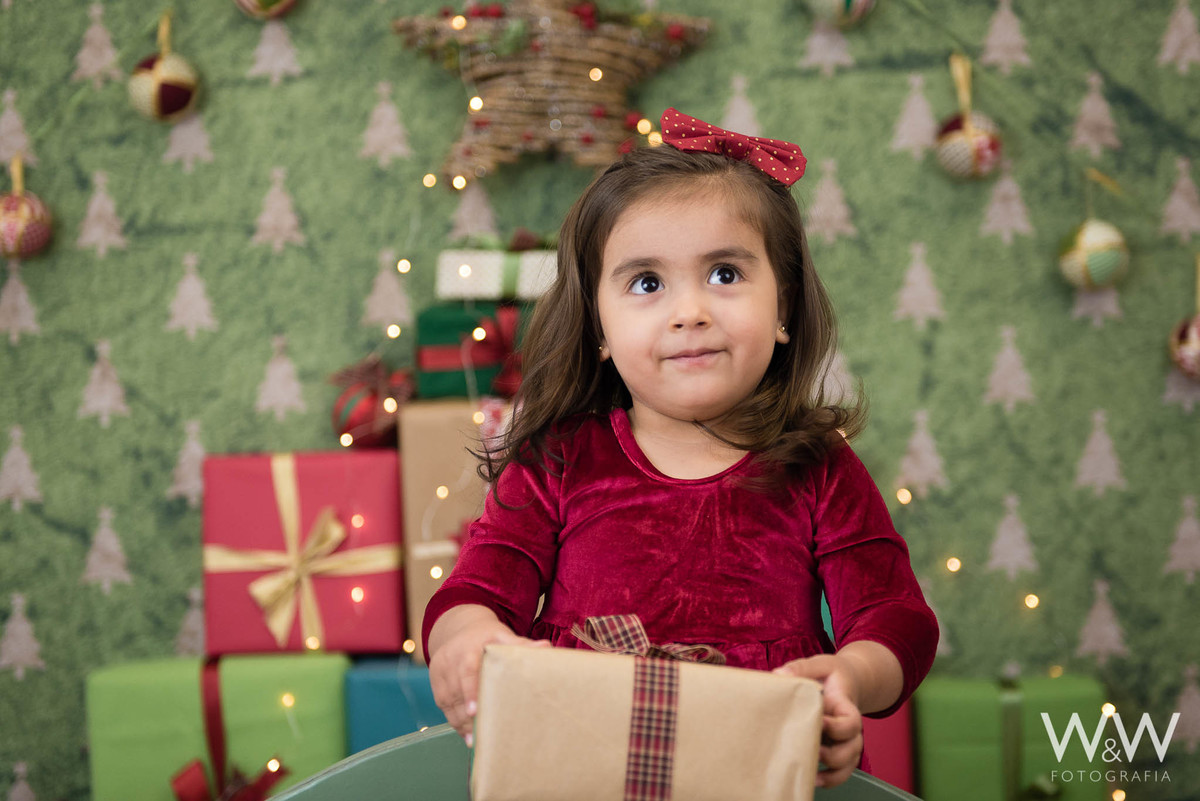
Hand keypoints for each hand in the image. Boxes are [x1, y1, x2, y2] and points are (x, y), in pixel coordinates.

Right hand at [426, 606, 550, 744]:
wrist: (460, 630)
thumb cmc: (487, 636)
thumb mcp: (502, 636)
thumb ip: (521, 644)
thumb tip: (546, 648)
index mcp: (467, 649)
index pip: (466, 672)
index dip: (469, 692)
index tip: (474, 711)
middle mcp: (450, 662)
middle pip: (457, 693)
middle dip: (467, 716)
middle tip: (480, 735)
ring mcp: (440, 674)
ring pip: (449, 703)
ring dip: (461, 722)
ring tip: (475, 740)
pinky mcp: (435, 684)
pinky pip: (444, 706)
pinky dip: (454, 721)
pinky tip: (466, 734)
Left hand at [773, 654, 862, 788]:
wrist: (843, 682)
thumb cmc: (830, 674)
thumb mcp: (819, 664)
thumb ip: (801, 668)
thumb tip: (779, 674)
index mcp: (846, 707)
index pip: (851, 722)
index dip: (837, 728)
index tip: (820, 722)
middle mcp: (850, 728)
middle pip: (852, 748)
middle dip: (833, 754)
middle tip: (813, 750)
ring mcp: (845, 741)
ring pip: (848, 763)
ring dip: (832, 772)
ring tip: (810, 772)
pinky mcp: (837, 749)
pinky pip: (841, 771)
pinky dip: (830, 779)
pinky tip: (812, 780)